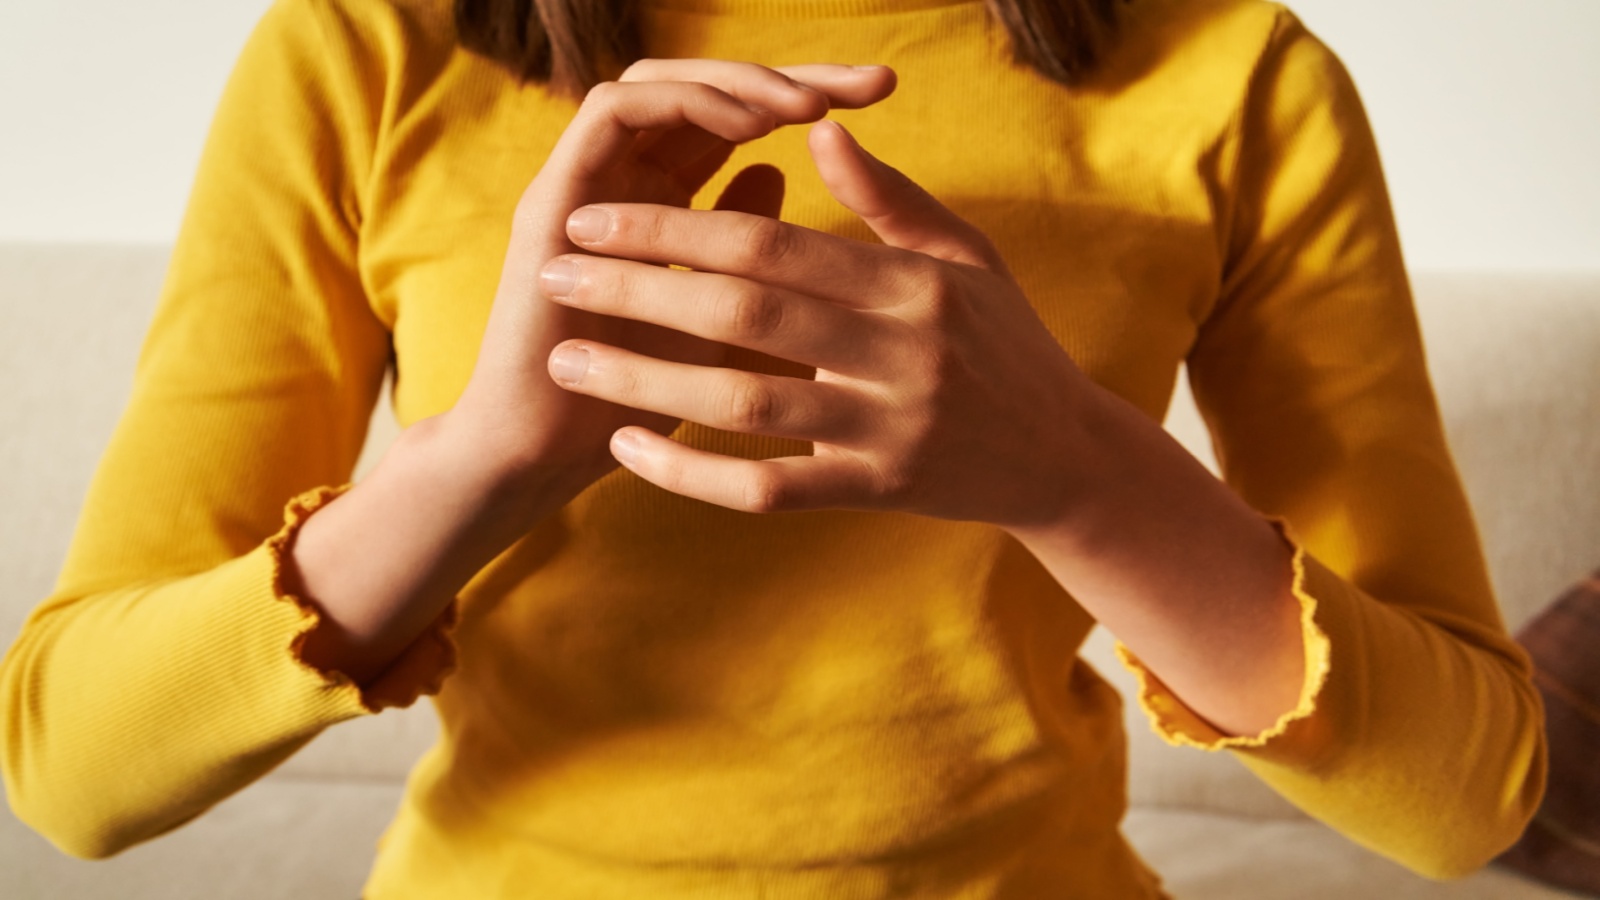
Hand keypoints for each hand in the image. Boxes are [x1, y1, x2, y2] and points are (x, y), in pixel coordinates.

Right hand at [446, 60, 897, 494]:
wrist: (547, 454)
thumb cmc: (635, 401)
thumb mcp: (717, 321)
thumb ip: (745, 254)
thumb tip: (776, 174)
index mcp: (663, 202)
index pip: (738, 120)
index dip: (810, 98)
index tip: (886, 96)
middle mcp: (621, 181)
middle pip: (705, 88)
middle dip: (792, 75)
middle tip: (871, 82)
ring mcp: (584, 183)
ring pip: (660, 82)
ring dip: (742, 83)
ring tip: (813, 104)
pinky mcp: (553, 193)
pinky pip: (615, 111)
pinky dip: (686, 107)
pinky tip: (753, 128)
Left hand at [537, 119, 1109, 530]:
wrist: (1065, 457)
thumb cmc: (1006, 342)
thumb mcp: (963, 256)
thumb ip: (889, 195)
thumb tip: (820, 127)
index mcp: (913, 282)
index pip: (772, 244)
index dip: (674, 227)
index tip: (596, 217)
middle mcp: (901, 353)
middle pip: (746, 313)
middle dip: (639, 288)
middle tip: (555, 274)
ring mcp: (888, 430)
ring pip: (745, 405)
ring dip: (644, 381)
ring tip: (566, 361)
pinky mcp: (876, 494)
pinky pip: (767, 491)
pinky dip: (691, 474)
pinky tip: (628, 450)